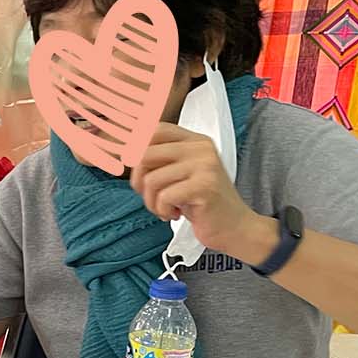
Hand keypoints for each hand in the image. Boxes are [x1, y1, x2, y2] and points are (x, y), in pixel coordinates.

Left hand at [130, 123, 273, 259]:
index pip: (155, 130)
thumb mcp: (179, 175)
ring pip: (152, 180)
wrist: (233, 227)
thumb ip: (159, 161)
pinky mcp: (205, 186)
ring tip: (166, 209)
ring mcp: (205, 165)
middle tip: (150, 196)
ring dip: (151, 202)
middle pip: (145, 154)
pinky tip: (175, 214)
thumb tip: (124, 154)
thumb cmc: (200, 203)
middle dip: (138, 181)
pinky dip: (163, 211)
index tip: (137, 171)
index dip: (136, 149)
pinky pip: (164, 196)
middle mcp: (201, 148)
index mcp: (195, 141)